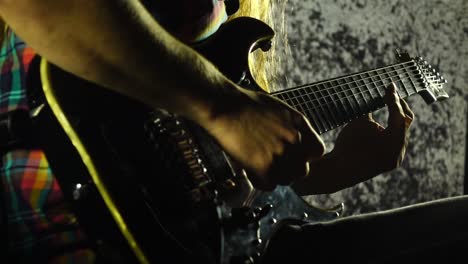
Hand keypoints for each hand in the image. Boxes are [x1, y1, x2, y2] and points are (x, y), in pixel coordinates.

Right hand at [203, 85, 325, 190]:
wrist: (224, 106)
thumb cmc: (246, 104)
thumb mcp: (279, 108)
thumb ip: (293, 125)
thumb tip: (297, 139)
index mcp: (299, 125)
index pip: (317, 151)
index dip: (306, 155)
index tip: (295, 155)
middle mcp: (293, 141)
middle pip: (302, 170)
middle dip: (290, 169)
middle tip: (275, 164)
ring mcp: (279, 155)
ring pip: (287, 180)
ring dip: (276, 177)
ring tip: (262, 168)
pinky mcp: (262, 167)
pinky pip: (269, 186)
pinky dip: (261, 182)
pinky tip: (252, 172)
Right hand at [332, 82, 413, 178]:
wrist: (340, 170)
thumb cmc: (348, 143)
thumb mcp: (360, 122)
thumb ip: (373, 111)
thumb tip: (382, 99)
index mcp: (392, 140)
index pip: (399, 114)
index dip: (394, 99)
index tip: (389, 87)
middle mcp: (399, 149)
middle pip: (404, 122)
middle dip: (398, 106)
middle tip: (391, 94)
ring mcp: (397, 157)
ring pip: (401, 132)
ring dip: (396, 118)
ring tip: (388, 105)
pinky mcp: (392, 161)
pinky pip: (396, 141)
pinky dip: (391, 130)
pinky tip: (385, 123)